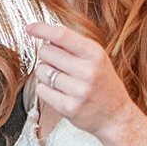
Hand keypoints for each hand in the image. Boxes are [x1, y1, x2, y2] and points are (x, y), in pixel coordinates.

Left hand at [27, 22, 138, 138]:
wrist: (117, 117)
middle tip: (58, 64)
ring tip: (61, 80)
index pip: (62, 35)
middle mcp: (88, 71)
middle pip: (47, 52)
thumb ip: (74, 46)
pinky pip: (41, 90)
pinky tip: (59, 92)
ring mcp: (79, 91)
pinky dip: (45, 89)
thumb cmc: (103, 83)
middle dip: (47, 56)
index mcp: (96, 54)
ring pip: (41, 71)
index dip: (42, 29)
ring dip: (45, 74)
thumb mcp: (97, 59)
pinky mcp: (69, 108)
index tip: (30, 28)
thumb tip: (45, 35)